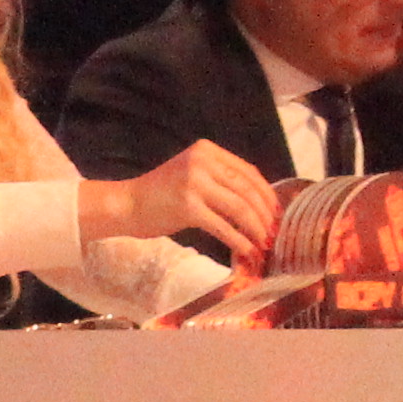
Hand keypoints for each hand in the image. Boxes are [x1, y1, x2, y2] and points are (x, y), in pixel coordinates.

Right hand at [81, 144, 280, 267]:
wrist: (127, 204)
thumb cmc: (161, 194)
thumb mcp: (192, 174)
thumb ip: (220, 179)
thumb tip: (258, 202)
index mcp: (207, 150)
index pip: (247, 171)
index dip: (266, 194)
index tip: (276, 212)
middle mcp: (202, 162)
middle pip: (246, 190)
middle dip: (265, 214)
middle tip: (274, 232)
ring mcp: (194, 183)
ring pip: (238, 208)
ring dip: (255, 228)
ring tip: (263, 243)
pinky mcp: (187, 207)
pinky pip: (222, 226)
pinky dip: (238, 240)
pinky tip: (246, 250)